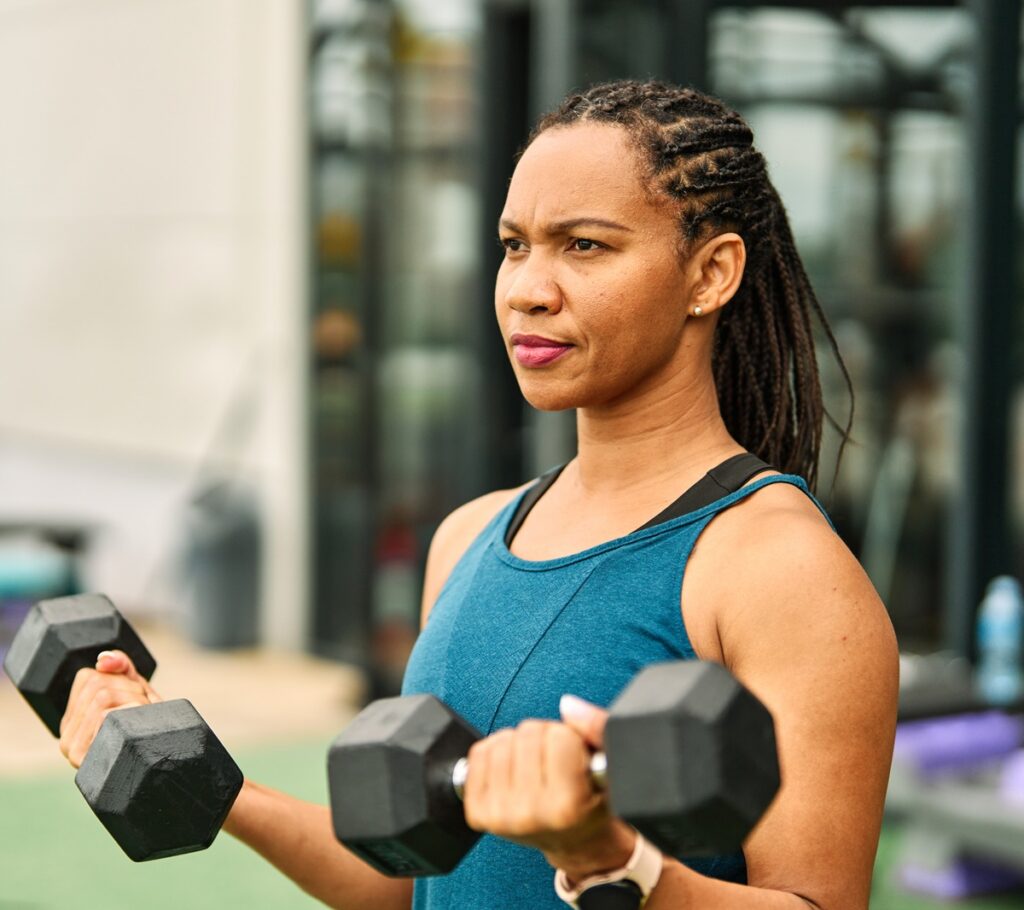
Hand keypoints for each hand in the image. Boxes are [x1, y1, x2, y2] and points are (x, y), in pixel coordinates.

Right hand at [58, 650, 161, 768]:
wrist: (163, 758)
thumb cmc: (148, 724)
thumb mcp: (135, 688)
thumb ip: (120, 666)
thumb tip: (102, 659)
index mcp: (73, 718)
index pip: (88, 676)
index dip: (120, 678)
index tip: (134, 695)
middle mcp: (66, 735)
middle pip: (98, 685)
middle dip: (131, 689)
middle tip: (143, 709)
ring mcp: (73, 749)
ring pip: (103, 697)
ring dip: (135, 700)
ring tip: (142, 719)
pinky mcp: (85, 759)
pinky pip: (105, 716)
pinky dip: (129, 713)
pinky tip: (138, 725)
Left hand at [462, 695, 635, 880]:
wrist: (573, 841)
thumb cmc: (590, 803)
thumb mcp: (606, 766)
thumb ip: (597, 728)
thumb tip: (568, 704)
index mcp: (566, 806)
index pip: (559, 737)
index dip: (570, 738)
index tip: (575, 756)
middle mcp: (529, 814)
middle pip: (527, 733)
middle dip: (545, 737)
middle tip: (554, 760)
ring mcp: (500, 814)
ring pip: (502, 740)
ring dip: (520, 743)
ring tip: (535, 763)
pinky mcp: (479, 812)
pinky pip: (479, 754)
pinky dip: (496, 751)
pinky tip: (513, 767)